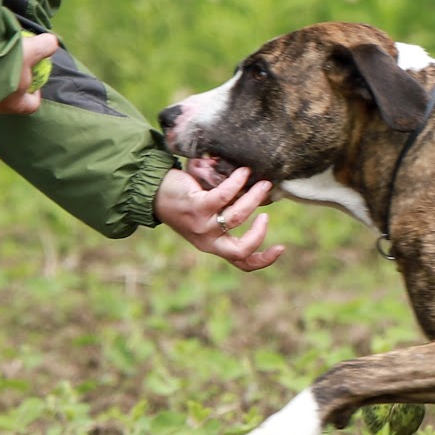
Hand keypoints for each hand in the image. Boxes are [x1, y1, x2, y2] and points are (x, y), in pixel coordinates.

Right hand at [0, 32, 60, 115]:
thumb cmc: (4, 61)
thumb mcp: (29, 50)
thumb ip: (44, 46)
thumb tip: (52, 42)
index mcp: (14, 104)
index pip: (30, 105)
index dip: (35, 95)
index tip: (34, 83)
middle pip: (8, 101)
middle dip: (12, 88)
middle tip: (12, 71)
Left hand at [155, 165, 284, 271]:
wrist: (152, 191)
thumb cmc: (183, 201)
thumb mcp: (207, 216)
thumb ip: (228, 213)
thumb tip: (259, 194)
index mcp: (213, 245)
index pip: (242, 263)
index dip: (264, 260)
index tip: (281, 247)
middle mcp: (207, 240)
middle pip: (240, 250)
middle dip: (259, 234)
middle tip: (266, 215)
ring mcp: (201, 224)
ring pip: (236, 217)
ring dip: (254, 199)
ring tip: (263, 183)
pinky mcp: (195, 206)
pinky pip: (224, 195)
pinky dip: (238, 182)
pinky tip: (244, 172)